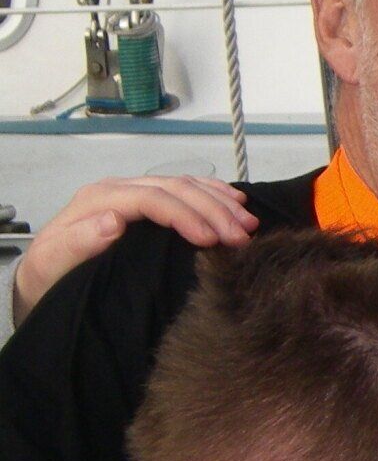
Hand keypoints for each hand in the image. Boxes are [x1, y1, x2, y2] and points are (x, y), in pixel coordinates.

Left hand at [13, 176, 255, 320]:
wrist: (47, 276)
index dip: (185, 215)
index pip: (151, 198)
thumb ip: (78, 242)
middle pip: (174, 188)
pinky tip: (235, 201)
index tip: (211, 240)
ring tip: (248, 223)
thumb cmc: (52, 275)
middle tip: (241, 235)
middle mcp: (118, 190)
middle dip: (213, 209)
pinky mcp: (146, 200)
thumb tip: (113, 221)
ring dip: (220, 201)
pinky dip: (214, 192)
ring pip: (184, 184)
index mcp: (99, 201)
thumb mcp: (53, 263)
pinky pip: (185, 187)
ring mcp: (134, 192)